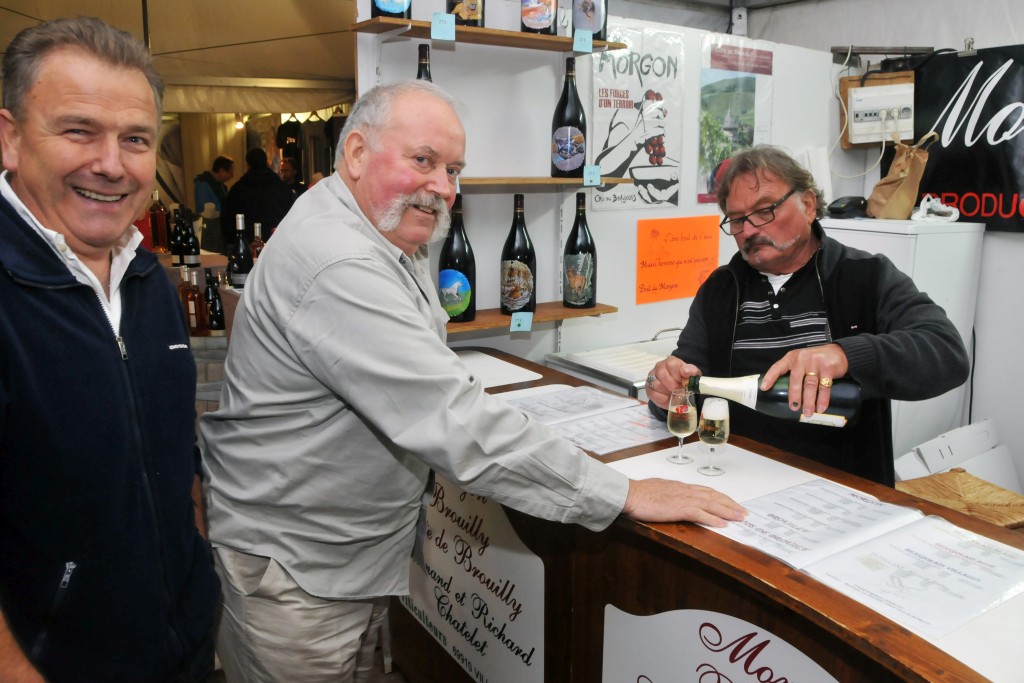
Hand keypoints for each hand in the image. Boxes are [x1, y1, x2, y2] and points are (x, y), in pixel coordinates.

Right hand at [623, 479, 746, 526]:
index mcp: (680, 486)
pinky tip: (723, 524)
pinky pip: (700, 513)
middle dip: (730, 504)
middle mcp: (685, 490)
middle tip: (744, 512)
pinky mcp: (678, 508)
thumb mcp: (657, 490)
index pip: (706, 491)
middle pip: (713, 496)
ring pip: (711, 503)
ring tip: (740, 517)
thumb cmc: (638, 493)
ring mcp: (683, 498)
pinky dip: (713, 518)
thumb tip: (672, 498)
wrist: (629, 494)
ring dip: (728, 511)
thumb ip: (668, 493)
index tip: (731, 503)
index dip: (721, 497)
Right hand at [646, 356, 700, 408]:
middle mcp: (659, 367)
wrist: (678, 393)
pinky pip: (653, 393)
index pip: (671, 363)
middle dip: (672, 384)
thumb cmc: (684, 382)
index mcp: (671, 361)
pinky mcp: (648, 388)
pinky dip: (662, 398)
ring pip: (656, 384)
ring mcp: (652, 377)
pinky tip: (667, 397)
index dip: (678, 374)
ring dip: (667, 391)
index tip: (684, 381)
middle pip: (661, 373)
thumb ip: (692, 371)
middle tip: (679, 389)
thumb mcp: (692, 376)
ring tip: (674, 393)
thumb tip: (687, 372)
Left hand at [761, 343, 848, 417]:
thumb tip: (782, 393)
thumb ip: (793, 372)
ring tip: (807, 412)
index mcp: (791, 358)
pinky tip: (821, 408)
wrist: (838, 352)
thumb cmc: (816, 360)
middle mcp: (802, 359)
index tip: (764, 388)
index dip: (770, 377)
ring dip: (809, 401)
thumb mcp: (801, 361)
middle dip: (794, 396)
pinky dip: (823, 399)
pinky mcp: (828, 367)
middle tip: (793, 408)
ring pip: (810, 385)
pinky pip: (824, 386)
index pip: (777, 367)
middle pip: (795, 380)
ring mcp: (815, 362)